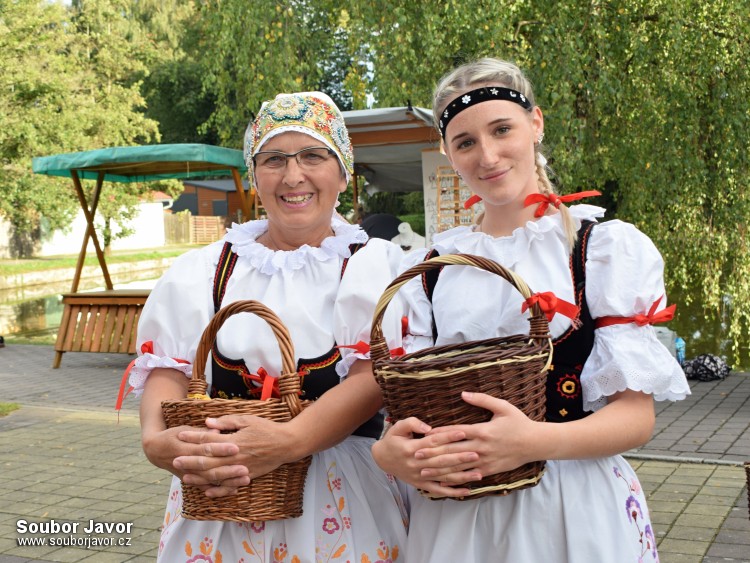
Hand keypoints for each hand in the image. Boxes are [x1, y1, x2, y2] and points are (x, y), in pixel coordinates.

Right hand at [143, 424, 248, 495]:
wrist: (155, 450)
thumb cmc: (174, 435)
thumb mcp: (184, 429)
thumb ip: (202, 433)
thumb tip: (218, 431)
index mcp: (185, 448)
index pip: (205, 448)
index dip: (220, 448)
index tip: (236, 447)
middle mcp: (186, 464)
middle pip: (210, 468)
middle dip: (228, 469)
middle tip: (245, 468)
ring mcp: (189, 475)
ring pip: (210, 480)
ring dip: (228, 481)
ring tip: (245, 479)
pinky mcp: (191, 481)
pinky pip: (207, 488)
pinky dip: (220, 490)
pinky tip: (234, 490)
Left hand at [174, 414, 295, 496]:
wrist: (286, 444)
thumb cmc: (267, 429)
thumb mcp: (247, 420)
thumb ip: (226, 421)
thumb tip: (207, 422)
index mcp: (234, 441)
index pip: (209, 440)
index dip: (193, 437)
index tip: (180, 435)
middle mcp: (235, 457)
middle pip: (208, 461)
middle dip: (190, 460)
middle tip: (174, 460)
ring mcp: (240, 469)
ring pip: (216, 476)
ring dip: (199, 477)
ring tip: (185, 477)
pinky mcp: (247, 476)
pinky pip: (230, 486)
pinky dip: (218, 490)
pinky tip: (206, 491)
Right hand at [372, 417, 479, 497]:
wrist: (381, 459)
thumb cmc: (393, 440)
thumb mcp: (398, 427)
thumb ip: (412, 423)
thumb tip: (428, 427)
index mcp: (411, 448)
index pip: (433, 442)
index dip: (448, 437)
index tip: (463, 433)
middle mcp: (416, 464)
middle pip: (441, 461)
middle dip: (460, 458)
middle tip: (477, 453)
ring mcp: (419, 476)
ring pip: (443, 477)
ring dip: (461, 476)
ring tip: (478, 473)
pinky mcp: (421, 484)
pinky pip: (439, 490)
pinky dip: (452, 492)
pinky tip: (467, 491)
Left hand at [418, 392, 538, 484]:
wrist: (535, 443)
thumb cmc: (518, 422)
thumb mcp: (502, 406)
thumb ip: (482, 399)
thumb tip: (463, 394)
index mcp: (482, 430)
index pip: (455, 432)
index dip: (439, 434)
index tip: (423, 435)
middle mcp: (481, 447)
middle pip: (452, 450)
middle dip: (433, 453)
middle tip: (415, 454)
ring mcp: (485, 460)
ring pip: (458, 465)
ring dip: (440, 468)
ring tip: (423, 469)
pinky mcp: (489, 470)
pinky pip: (470, 475)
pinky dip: (456, 478)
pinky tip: (444, 480)